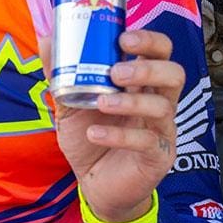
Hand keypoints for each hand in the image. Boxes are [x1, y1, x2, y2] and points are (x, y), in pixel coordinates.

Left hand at [41, 29, 183, 222]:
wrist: (93, 184)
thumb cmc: (89, 136)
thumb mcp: (71, 103)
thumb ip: (61, 73)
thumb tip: (47, 38)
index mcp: (142, 83)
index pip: (161, 51)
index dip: (149, 40)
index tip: (123, 38)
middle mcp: (158, 102)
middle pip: (174, 73)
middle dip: (148, 68)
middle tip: (117, 72)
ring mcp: (161, 130)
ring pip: (163, 107)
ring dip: (131, 102)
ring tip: (101, 102)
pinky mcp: (156, 158)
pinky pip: (147, 143)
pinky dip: (119, 136)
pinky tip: (95, 134)